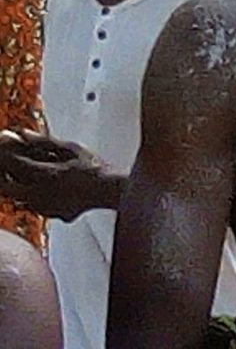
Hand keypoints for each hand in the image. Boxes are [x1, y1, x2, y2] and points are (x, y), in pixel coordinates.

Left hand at [0, 130, 119, 220]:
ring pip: (18, 197)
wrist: (112, 191)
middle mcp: (41, 194)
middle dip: (4, 175)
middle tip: (7, 166)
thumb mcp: (71, 149)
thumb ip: (44, 141)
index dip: (5, 152)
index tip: (5, 143)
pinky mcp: (53, 215)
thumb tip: (23, 133)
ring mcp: (46, 207)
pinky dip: (34, 195)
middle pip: (5, 187)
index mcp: (46, 175)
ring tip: (32, 174)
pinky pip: (34, 205)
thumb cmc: (95, 168)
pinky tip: (46, 188)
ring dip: (18, 185)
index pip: (12, 163)